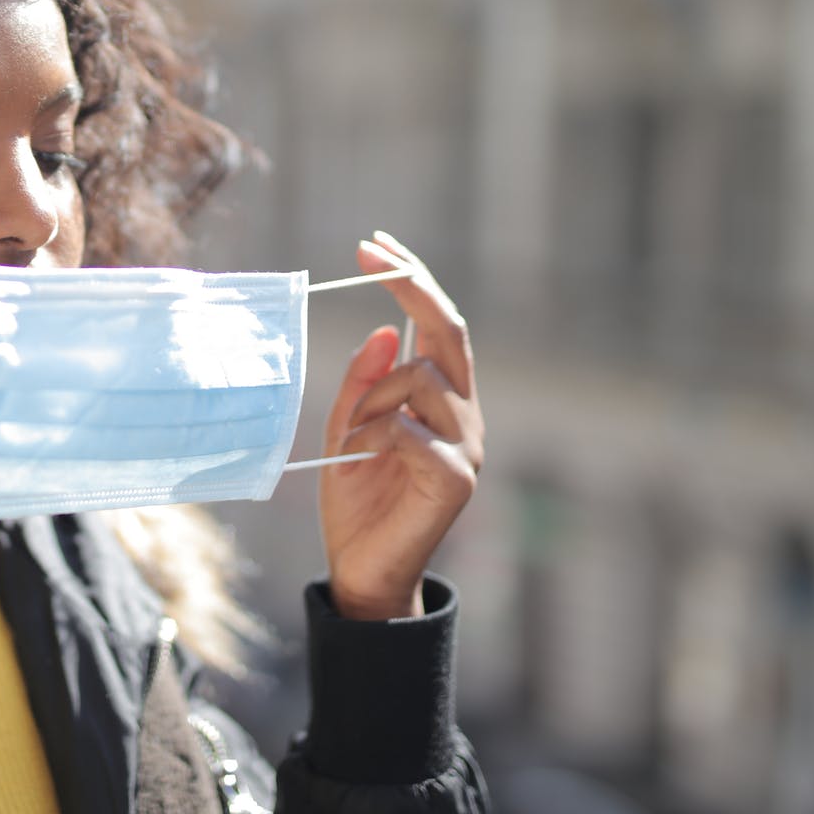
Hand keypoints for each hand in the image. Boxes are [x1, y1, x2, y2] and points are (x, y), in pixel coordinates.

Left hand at [319, 231, 484, 620]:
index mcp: (441, 398)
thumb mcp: (346, 428)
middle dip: (411, 285)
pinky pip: (410, 429)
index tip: (374, 245)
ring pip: (420, 378)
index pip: (438, 325)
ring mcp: (467, 445)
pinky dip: (376, 435)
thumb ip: (363, 384)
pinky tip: (362, 460)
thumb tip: (387, 331)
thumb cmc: (355, 499)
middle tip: (369, 253)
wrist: (361, 568)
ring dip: (371, 397)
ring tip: (351, 440)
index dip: (411, 281)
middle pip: (449, 331)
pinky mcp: (457, 478)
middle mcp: (464, 414)